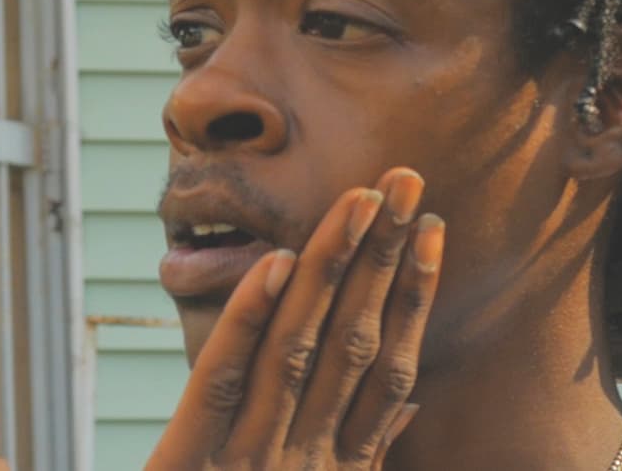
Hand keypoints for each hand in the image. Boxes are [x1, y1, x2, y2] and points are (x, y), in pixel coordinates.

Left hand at [145, 168, 444, 469]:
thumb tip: (412, 406)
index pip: (390, 372)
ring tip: (358, 199)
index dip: (413, 298)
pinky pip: (220, 377)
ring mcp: (249, 460)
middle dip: (382, 257)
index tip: (431, 231)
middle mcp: (305, 462)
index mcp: (341, 468)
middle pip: (352, 342)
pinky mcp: (190, 463)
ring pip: (296, 346)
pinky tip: (274, 260)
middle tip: (403, 180)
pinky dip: (247, 317)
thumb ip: (367, 457)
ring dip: (330, 266)